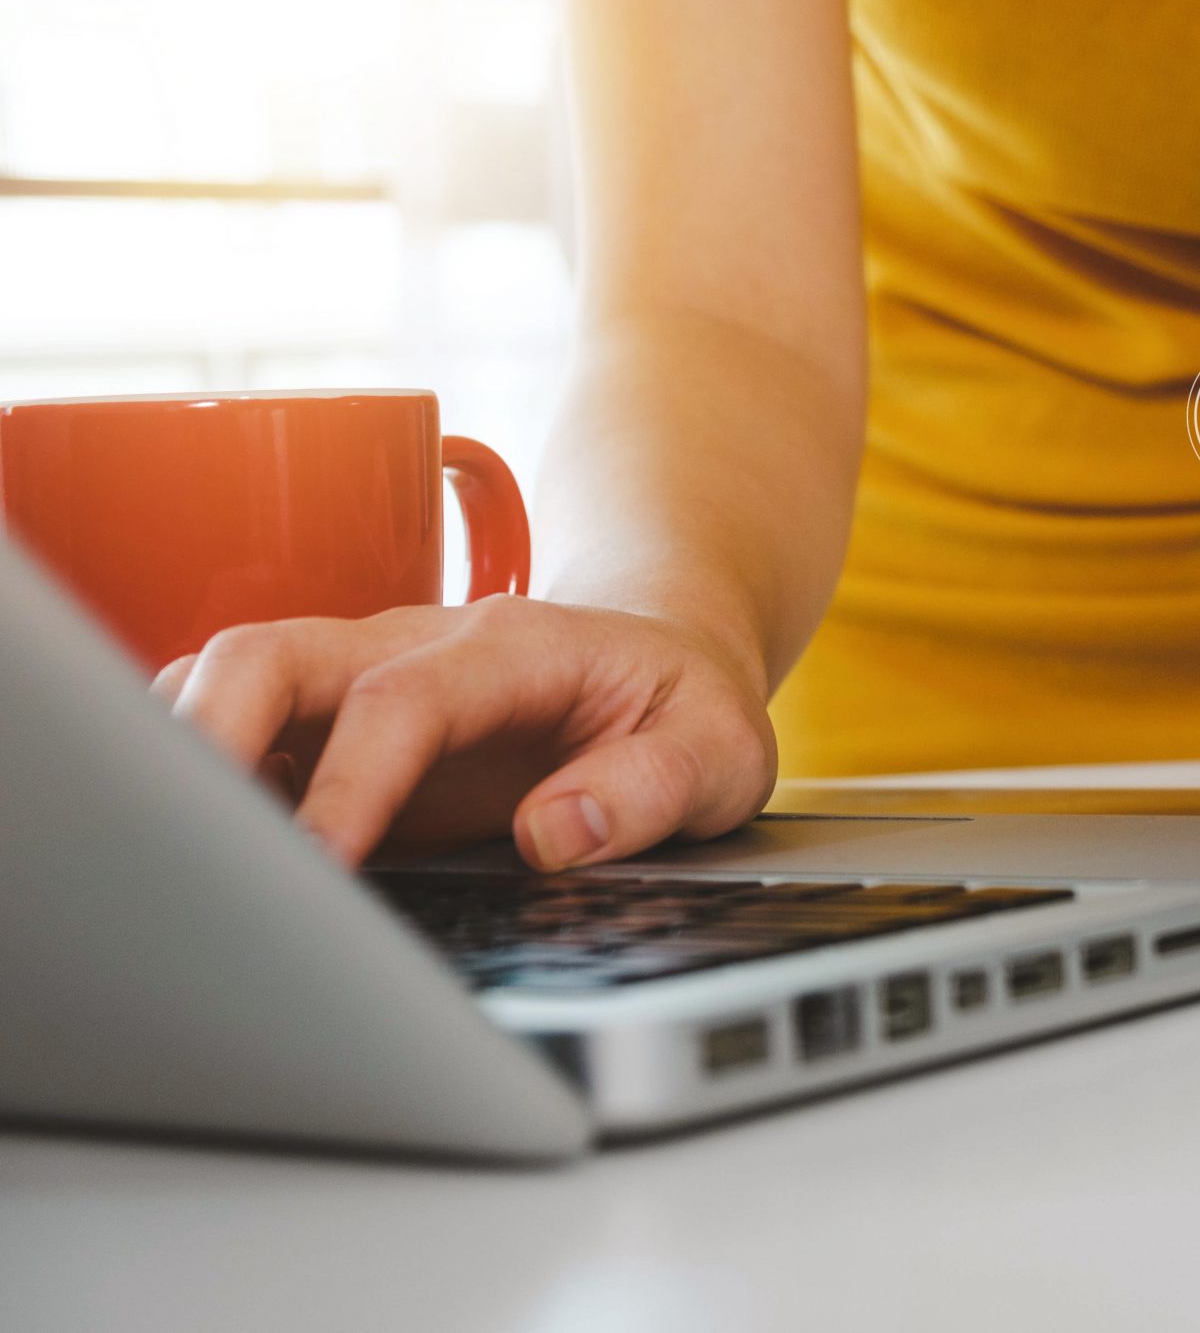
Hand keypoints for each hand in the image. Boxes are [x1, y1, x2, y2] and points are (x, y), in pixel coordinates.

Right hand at [153, 596, 775, 869]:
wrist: (663, 664)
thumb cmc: (682, 709)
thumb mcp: (720, 750)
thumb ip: (653, 787)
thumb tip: (556, 834)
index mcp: (511, 649)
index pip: (403, 699)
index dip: (351, 780)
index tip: (321, 862)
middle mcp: (415, 647)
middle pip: (269, 654)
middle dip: (206, 735)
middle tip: (186, 848)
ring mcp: (361, 680)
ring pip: (226, 679)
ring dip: (180, 752)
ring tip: (166, 858)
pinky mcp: (333, 726)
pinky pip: (233, 727)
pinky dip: (191, 778)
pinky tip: (196, 856)